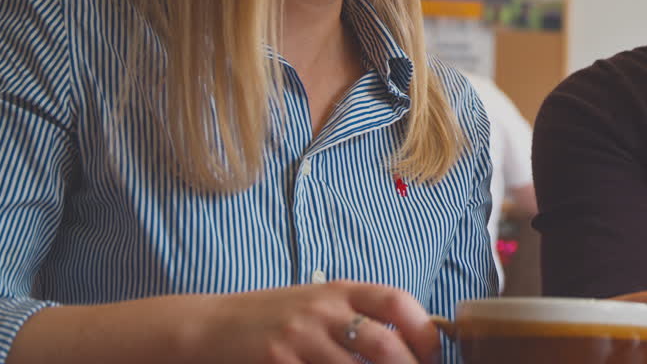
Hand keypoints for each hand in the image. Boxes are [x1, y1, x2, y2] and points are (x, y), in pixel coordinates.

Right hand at [193, 281, 438, 363]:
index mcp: (341, 290)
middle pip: (383, 343)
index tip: (433, 356)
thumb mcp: (320, 304)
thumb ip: (360, 316)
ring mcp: (299, 338)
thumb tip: (414, 340)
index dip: (424, 331)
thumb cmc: (276, 317)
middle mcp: (323, 310)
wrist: (213, 325)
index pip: (397, 301)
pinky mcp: (279, 362)